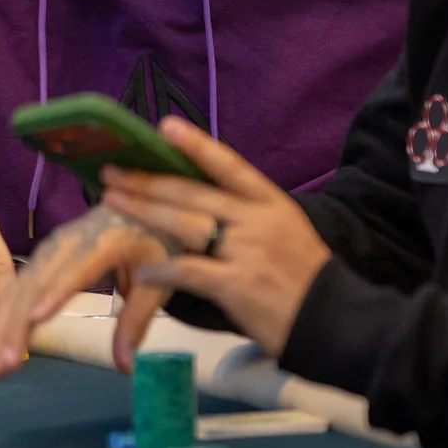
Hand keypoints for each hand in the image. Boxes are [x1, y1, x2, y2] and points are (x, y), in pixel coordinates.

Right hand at [0, 205, 174, 378]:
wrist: (139, 209)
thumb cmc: (152, 245)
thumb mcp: (155, 282)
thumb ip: (137, 321)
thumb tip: (125, 367)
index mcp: (106, 240)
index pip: (78, 269)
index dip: (56, 292)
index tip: (36, 319)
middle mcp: (70, 241)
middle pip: (37, 282)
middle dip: (15, 324)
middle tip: (1, 366)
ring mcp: (51, 247)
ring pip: (20, 286)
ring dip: (2, 326)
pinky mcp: (41, 256)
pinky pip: (18, 286)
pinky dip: (3, 317)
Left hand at [101, 116, 331, 358]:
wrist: (335, 320)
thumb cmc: (305, 277)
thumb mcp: (286, 230)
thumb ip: (248, 215)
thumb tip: (204, 204)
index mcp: (270, 202)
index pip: (229, 165)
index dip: (196, 145)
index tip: (165, 127)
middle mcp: (257, 220)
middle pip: (193, 192)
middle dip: (148, 180)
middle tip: (112, 171)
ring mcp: (246, 251)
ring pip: (185, 223)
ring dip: (144, 211)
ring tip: (113, 201)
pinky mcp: (236, 285)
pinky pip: (189, 272)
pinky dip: (162, 272)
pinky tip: (141, 272)